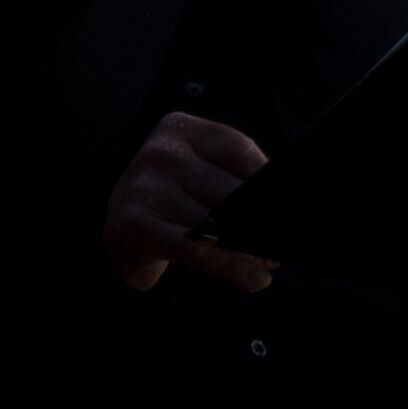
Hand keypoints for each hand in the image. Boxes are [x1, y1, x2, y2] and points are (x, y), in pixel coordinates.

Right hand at [106, 112, 277, 293]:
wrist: (119, 231)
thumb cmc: (173, 198)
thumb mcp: (202, 172)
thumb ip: (239, 178)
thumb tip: (283, 203)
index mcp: (180, 129)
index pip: (240, 152)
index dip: (268, 182)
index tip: (288, 205)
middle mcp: (160, 153)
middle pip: (230, 190)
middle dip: (262, 222)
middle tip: (282, 246)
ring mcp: (145, 188)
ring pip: (217, 223)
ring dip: (252, 250)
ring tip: (269, 264)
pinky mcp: (137, 226)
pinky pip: (196, 248)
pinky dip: (230, 266)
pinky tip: (252, 278)